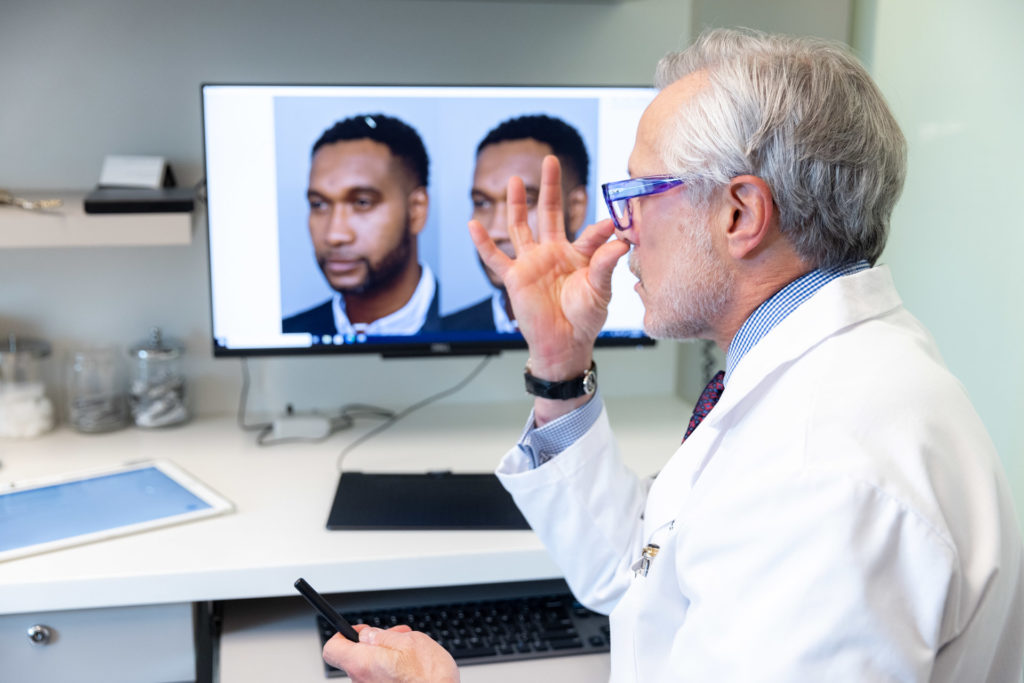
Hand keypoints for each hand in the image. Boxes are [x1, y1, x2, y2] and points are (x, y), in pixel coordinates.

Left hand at [322, 624, 458, 682]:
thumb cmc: (429, 677)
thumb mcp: (410, 642)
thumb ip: (384, 636)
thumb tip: (368, 635)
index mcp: (363, 664)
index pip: (332, 649)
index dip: (343, 635)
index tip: (360, 631)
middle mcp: (361, 682)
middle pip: (355, 658)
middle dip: (374, 643)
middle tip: (395, 636)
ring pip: (370, 668)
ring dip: (385, 655)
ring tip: (409, 650)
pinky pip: (379, 680)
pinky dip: (390, 670)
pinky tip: (409, 665)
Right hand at [469, 155, 629, 380]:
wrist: (564, 344)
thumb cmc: (585, 319)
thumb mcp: (600, 291)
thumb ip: (606, 264)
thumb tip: (620, 241)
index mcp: (579, 256)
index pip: (589, 233)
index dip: (600, 228)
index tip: (613, 222)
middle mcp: (554, 253)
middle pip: (550, 213)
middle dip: (550, 187)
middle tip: (550, 160)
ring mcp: (532, 263)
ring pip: (521, 227)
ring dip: (518, 204)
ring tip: (517, 181)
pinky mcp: (514, 278)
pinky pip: (495, 257)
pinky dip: (483, 242)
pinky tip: (473, 224)